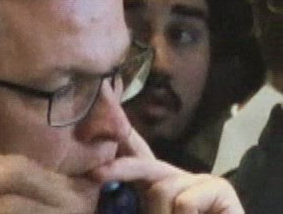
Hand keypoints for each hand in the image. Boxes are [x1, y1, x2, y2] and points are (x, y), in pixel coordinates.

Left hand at [91, 130, 241, 213]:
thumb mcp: (151, 211)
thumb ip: (126, 201)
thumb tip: (97, 178)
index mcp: (157, 186)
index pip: (136, 155)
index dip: (116, 138)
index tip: (97, 113)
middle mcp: (178, 177)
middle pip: (143, 164)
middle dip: (118, 169)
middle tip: (94, 174)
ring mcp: (201, 180)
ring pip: (161, 190)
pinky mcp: (221, 189)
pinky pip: (184, 202)